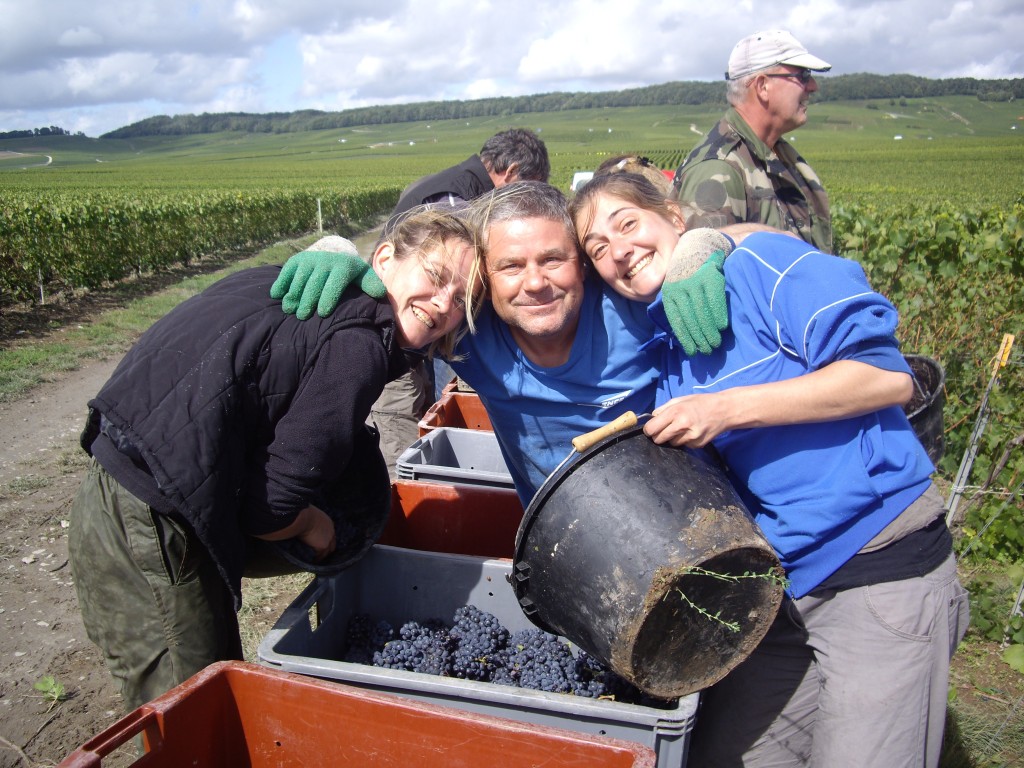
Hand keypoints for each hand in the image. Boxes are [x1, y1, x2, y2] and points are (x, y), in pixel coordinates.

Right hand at [271, 247, 384, 318]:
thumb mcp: (364, 279)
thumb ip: (371, 285)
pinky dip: (281, 282)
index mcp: (344, 266)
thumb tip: (379, 293)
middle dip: (308, 300)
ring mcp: (309, 259)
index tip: (323, 313)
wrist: (336, 259)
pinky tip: (277, 295)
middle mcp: (325, 260)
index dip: (328, 297)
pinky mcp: (296, 260)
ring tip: (289, 309)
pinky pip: (286, 271)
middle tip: (303, 316)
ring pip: (299, 278)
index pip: (335, 282)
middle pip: (314, 282)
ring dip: (293, 294)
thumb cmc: (352, 276)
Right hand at [293, 505, 336, 561]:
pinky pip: (318, 556)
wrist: (303, 516)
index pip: (330, 535)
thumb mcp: (312, 515)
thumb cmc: (303, 513)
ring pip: (325, 553)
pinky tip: (310, 561)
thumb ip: (313, 521)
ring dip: (320, 557)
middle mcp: (331, 532)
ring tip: (313, 561)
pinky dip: (314, 559)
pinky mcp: (322, 547)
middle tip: (318, 556)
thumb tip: (305, 523)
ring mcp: (328, 540)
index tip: (319, 544)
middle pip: (331, 546)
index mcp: (329, 523)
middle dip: (326, 551)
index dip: (325, 540)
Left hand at [644, 394, 722, 447]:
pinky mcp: (697, 444)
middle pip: (659, 439)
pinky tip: (692, 431)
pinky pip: (683, 445)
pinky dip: (684, 440)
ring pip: (671, 443)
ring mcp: (690, 437)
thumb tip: (651, 419)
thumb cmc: (700, 402)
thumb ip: (663, 409)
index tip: (651, 428)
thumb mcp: (680, 399)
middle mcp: (682, 425)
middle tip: (665, 429)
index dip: (649, 429)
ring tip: (682, 428)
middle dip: (658, 435)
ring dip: (672, 438)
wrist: (724, 410)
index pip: (652, 428)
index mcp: (676, 412)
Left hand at [661, 229, 732, 355]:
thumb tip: (684, 336)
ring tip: (715, 343)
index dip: (685, 338)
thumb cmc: (688, 273)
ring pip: (702, 312)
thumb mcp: (676, 287)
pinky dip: (718, 315)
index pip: (676, 320)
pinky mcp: (708, 276)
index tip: (692, 352)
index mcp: (669, 293)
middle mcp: (679, 287)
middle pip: (690, 319)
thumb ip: (679, 307)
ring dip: (709, 330)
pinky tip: (722, 326)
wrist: (698, 245)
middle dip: (699, 338)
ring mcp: (694, 281)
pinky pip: (714, 300)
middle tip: (708, 350)